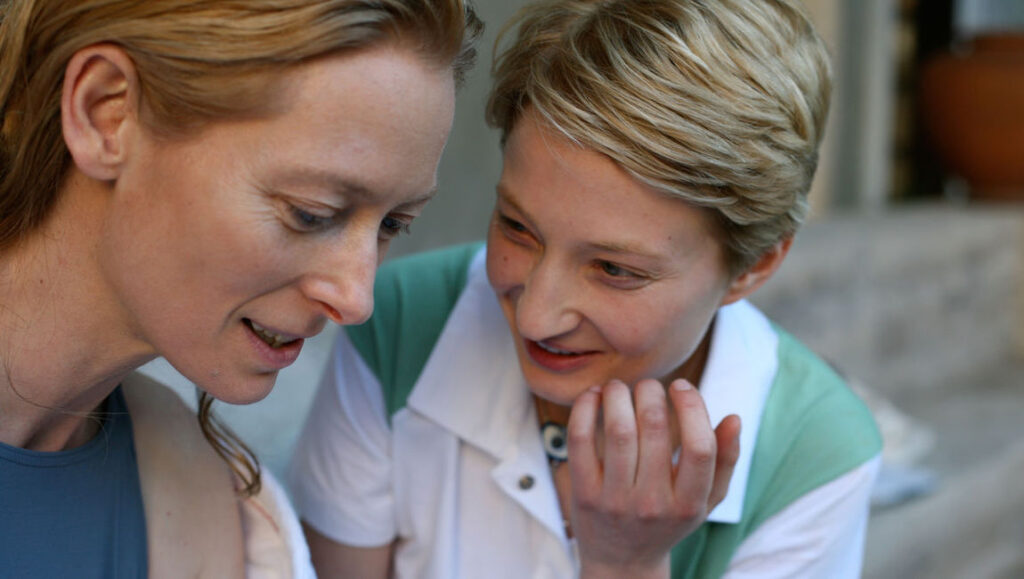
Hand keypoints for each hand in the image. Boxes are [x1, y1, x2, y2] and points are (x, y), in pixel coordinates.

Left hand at [567, 378, 740, 578]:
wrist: (621, 561)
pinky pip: (580, 440)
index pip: (699, 448)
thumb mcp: (706, 500)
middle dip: (651, 392)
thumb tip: (734, 417)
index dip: (692, 406)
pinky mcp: (583, 494)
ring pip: (618, 429)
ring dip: (619, 394)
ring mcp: (615, 500)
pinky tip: (594, 395)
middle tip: (649, 385)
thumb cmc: (668, 519)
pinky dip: (585, 408)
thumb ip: (725, 460)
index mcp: (689, 504)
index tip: (681, 386)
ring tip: (621, 387)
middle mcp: (652, 504)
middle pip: (654, 428)